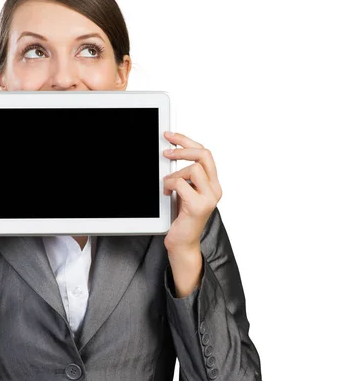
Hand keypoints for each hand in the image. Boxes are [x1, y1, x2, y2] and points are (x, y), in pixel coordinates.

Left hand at [162, 131, 221, 252]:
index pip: (205, 153)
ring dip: (174, 174)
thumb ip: (184, 175)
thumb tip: (171, 153)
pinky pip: (181, 184)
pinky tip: (166, 194)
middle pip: (204, 154)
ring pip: (193, 168)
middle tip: (166, 151)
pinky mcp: (198, 206)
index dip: (187, 141)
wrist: (182, 243)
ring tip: (167, 185)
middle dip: (182, 148)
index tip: (171, 136)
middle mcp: (215, 189)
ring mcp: (209, 198)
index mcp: (213, 183)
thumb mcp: (184, 191)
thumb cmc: (181, 218)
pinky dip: (169, 185)